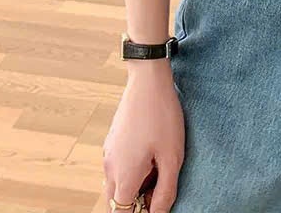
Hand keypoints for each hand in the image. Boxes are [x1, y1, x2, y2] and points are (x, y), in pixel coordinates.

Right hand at [102, 62, 184, 212]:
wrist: (147, 80)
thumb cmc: (163, 116)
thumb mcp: (172, 157)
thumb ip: (165, 191)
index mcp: (123, 176)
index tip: (155, 205)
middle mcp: (109, 168)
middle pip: (117, 203)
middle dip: (136, 204)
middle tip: (159, 188)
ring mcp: (108, 153)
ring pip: (116, 185)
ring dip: (134, 187)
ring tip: (159, 168)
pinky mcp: (112, 140)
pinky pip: (117, 167)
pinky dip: (131, 171)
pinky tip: (151, 153)